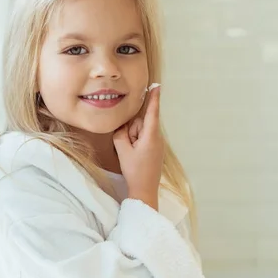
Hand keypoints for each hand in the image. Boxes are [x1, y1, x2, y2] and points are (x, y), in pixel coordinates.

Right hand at [113, 86, 163, 205]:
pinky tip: (135, 157)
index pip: (152, 113)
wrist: (144, 190)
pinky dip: (136, 144)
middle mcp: (157, 138)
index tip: (156, 86)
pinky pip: (143, 139)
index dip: (154, 99)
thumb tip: (122, 126)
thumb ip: (120, 133)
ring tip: (132, 154)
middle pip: (141, 123)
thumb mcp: (122, 150)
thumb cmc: (134, 170)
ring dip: (133, 139)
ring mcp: (157, 144)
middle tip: (129, 147)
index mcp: (151, 136)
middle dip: (132, 131)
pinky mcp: (155, 149)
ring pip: (141, 132)